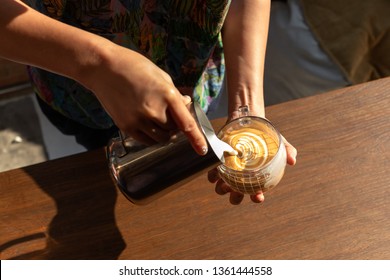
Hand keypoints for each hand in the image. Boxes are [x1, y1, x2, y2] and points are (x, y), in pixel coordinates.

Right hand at [83, 44, 207, 154]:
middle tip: (171, 115)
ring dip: (165, 132)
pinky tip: (149, 125)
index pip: (186, 124)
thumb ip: (175, 94)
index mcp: (167, 95)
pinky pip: (146, 140)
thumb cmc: (133, 66)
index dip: (196, 139)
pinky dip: (152, 136)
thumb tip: (187, 104)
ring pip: (160, 138)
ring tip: (159, 118)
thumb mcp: (161, 75)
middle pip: (174, 131)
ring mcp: (138, 120)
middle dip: (177, 126)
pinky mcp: (126, 126)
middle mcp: (153, 110)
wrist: (103, 68)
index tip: (202, 150)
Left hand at [208, 135, 296, 204]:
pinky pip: (212, 176)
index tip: (258, 196)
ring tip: (225, 183)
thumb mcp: (279, 143)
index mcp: (255, 179)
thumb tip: (292, 160)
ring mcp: (228, 173)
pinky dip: (213, 176)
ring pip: (221, 188)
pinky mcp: (218, 164)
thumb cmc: (266, 138)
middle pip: (236, 196)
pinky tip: (216, 171)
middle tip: (236, 190)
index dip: (256, 198)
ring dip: (222, 188)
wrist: (249, 122)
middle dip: (235, 197)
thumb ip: (288, 151)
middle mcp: (240, 179)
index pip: (256, 195)